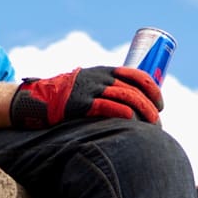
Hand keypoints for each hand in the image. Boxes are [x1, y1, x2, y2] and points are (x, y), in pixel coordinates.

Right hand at [8, 66, 162, 128]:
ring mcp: (90, 90)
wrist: (37, 99)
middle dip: (151, 104)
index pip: (135, 74)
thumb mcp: (87, 84)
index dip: (152, 88)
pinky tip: (132, 121)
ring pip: (126, 97)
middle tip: (158, 119)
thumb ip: (104, 90)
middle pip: (134, 88)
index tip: (160, 102)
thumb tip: (129, 109)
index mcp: (103, 71)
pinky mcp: (81, 104)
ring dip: (144, 112)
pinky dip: (123, 112)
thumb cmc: (65, 97)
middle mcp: (99, 78)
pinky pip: (107, 106)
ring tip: (153, 126)